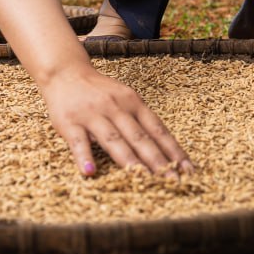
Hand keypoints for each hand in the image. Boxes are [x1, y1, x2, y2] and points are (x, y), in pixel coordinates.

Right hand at [39, 62, 193, 176]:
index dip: (173, 151)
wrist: (64, 71)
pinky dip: (84, 156)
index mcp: (132, 102)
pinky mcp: (70, 122)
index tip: (188, 170)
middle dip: (158, 161)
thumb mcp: (124, 98)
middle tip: (173, 182)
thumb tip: (165, 150)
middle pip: (139, 137)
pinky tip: (90, 172)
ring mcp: (92, 114)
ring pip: (113, 140)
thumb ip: (140, 120)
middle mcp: (115, 107)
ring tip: (143, 179)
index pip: (157, 129)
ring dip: (129, 161)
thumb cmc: (99, 90)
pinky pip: (79, 141)